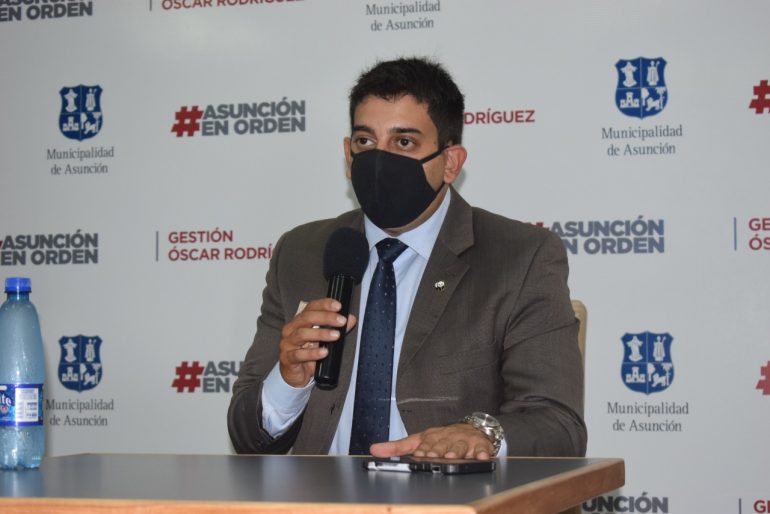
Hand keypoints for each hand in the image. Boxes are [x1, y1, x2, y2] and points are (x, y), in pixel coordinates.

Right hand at [278, 298, 356, 387]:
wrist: (296, 374)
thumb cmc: (309, 353)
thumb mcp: (324, 340)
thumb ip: (337, 328)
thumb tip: (351, 319)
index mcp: (300, 321)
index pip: (311, 307)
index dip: (324, 305)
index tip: (338, 306)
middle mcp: (291, 329)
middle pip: (306, 318)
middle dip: (326, 317)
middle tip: (341, 321)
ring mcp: (287, 343)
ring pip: (302, 334)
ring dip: (321, 333)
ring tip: (336, 335)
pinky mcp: (287, 358)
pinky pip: (299, 354)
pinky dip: (312, 353)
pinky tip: (324, 352)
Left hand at [369, 423, 494, 459]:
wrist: (471, 427)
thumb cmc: (443, 437)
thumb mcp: (419, 440)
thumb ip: (397, 447)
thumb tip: (374, 449)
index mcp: (432, 437)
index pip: (426, 443)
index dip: (424, 448)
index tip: (420, 453)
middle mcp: (448, 437)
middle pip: (443, 444)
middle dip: (438, 449)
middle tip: (435, 455)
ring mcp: (464, 441)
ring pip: (461, 446)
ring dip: (457, 450)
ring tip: (453, 456)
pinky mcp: (480, 445)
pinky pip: (483, 449)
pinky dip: (483, 452)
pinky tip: (481, 456)